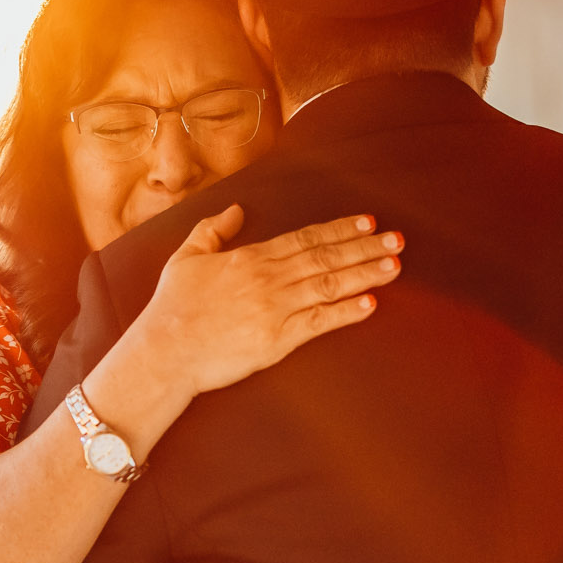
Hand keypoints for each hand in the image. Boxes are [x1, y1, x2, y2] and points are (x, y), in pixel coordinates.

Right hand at [128, 207, 401, 398]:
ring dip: (365, 274)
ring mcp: (275, 310)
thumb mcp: (186, 258)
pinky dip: (346, 312)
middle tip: (397, 240)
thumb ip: (212, 230)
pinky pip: (319, 322)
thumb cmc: (171, 307)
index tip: (367, 223)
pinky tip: (371, 303)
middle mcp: (269, 279)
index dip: (340, 230)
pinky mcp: (277, 341)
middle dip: (365, 247)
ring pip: (330, 285)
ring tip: (394, 266)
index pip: (305, 238)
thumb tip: (236, 210)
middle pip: (326, 257)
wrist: (165, 351)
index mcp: (250, 258)